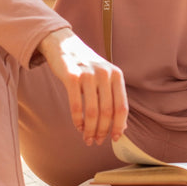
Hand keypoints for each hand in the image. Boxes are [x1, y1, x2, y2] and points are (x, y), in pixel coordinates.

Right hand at [38, 28, 127, 144]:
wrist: (63, 44)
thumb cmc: (86, 67)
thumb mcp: (105, 78)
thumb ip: (114, 98)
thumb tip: (123, 128)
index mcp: (116, 75)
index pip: (122, 107)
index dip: (119, 126)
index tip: (115, 138)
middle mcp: (104, 74)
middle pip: (107, 112)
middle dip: (102, 131)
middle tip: (96, 141)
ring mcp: (88, 74)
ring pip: (92, 111)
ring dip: (89, 129)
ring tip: (87, 138)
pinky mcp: (71, 76)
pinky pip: (76, 106)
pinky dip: (77, 120)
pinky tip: (78, 126)